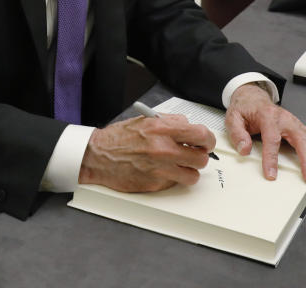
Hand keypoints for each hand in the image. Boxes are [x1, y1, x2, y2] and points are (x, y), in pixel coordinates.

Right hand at [79, 113, 215, 191]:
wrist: (98, 156)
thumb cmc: (119, 138)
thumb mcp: (145, 120)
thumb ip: (170, 122)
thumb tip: (189, 127)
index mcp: (162, 129)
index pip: (200, 134)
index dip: (207, 140)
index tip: (206, 143)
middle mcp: (163, 149)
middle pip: (201, 158)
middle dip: (199, 157)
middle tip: (193, 155)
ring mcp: (159, 169)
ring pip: (193, 175)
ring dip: (189, 171)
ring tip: (180, 166)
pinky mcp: (154, 184)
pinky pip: (176, 183)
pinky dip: (173, 179)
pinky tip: (163, 172)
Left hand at [225, 83, 305, 184]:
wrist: (253, 96)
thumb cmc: (245, 109)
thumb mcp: (233, 118)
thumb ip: (238, 134)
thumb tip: (244, 149)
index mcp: (268, 116)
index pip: (272, 139)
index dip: (272, 158)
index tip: (271, 174)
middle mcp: (286, 119)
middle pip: (301, 139)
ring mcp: (295, 122)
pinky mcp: (299, 127)